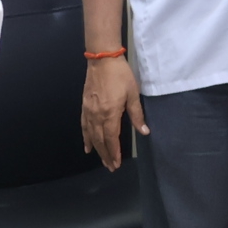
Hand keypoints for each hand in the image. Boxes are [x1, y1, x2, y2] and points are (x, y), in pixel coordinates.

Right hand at [80, 55, 146, 171]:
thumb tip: (144, 131)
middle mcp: (96, 115)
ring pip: (91, 135)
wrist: (102, 60)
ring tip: (102, 160)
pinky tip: (87, 146)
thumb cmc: (120, 75)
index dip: (114, 152)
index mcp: (110, 113)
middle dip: (106, 155)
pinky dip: (85, 137)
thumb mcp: (133, 94)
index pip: (111, 138)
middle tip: (111, 167)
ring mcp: (88, 111)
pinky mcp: (84, 106)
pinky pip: (83, 126)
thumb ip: (137, 115)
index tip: (116, 163)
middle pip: (100, 140)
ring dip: (97, 149)